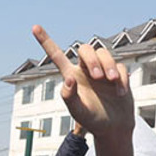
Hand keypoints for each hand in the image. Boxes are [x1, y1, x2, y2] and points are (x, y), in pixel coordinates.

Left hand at [32, 25, 133, 139]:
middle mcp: (85, 69)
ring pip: (104, 53)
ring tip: (111, 81)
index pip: (56, 55)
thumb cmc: (93, 120)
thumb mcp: (78, 112)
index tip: (34, 27)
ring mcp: (102, 70)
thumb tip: (68, 78)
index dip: (46, 41)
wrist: (114, 128)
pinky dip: (121, 78)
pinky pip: (120, 66)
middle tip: (98, 77)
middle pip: (85, 48)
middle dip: (92, 59)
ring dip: (108, 65)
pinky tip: (120, 93)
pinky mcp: (118, 74)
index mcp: (71, 76)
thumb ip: (69, 97)